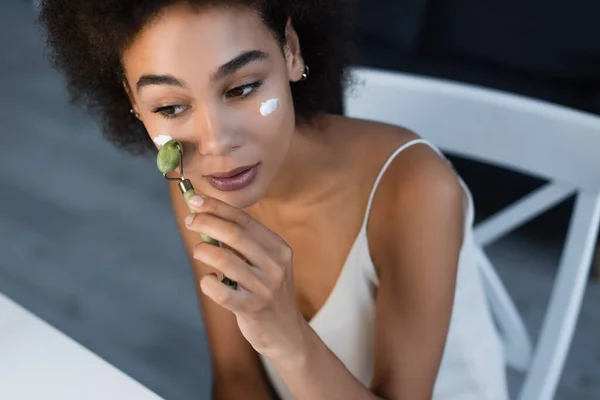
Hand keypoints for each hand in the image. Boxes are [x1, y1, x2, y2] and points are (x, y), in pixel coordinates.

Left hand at [184, 195, 309, 361]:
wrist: (285, 332)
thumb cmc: (266, 291)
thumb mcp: (266, 263)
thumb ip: (243, 244)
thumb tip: (206, 218)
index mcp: (278, 248)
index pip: (244, 220)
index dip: (217, 207)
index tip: (195, 200)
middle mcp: (275, 265)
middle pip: (234, 235)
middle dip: (207, 222)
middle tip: (190, 221)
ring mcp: (264, 287)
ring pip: (224, 260)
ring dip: (204, 251)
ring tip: (199, 252)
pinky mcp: (252, 308)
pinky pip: (220, 291)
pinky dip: (207, 282)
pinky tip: (208, 280)